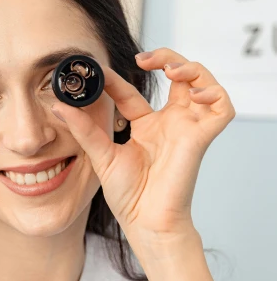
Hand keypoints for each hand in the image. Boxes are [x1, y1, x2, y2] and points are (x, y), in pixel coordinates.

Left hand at [50, 48, 235, 243]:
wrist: (145, 223)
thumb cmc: (129, 196)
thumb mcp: (101, 155)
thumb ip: (84, 129)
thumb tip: (59, 105)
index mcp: (146, 127)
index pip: (132, 92)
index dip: (118, 78)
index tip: (99, 71)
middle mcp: (169, 124)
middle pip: (178, 77)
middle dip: (167, 57)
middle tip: (144, 59)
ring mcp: (187, 128)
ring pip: (204, 84)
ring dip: (192, 69)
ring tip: (172, 70)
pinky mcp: (200, 138)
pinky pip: (222, 109)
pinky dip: (215, 94)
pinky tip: (196, 94)